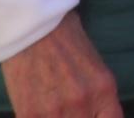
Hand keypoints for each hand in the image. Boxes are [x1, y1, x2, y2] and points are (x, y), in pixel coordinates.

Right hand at [0, 13, 120, 117]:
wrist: (31, 26)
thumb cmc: (64, 39)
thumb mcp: (94, 66)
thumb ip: (98, 94)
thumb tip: (97, 114)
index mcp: (104, 90)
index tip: (92, 115)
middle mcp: (84, 104)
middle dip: (78, 117)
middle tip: (69, 108)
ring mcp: (56, 112)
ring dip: (58, 117)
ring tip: (51, 104)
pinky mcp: (30, 115)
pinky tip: (38, 109)